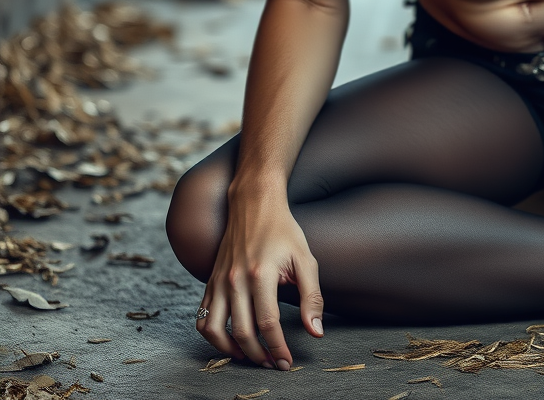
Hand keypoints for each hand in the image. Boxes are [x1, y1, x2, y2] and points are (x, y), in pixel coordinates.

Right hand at [196, 194, 323, 368]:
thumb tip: (316, 332)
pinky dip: (213, 337)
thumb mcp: (305, 259)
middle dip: (259, 356)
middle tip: (273, 364)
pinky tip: (231, 341)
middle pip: (242, 333)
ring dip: (232, 351)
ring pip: (216, 331)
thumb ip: (313, 296)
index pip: (268, 324)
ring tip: (251, 357)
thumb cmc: (283, 231)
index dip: (278, 348)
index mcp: (261, 274)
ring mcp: (219, 281)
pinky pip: (203, 319)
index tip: (287, 362)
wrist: (254, 203)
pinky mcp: (210, 282)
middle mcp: (235, 280)